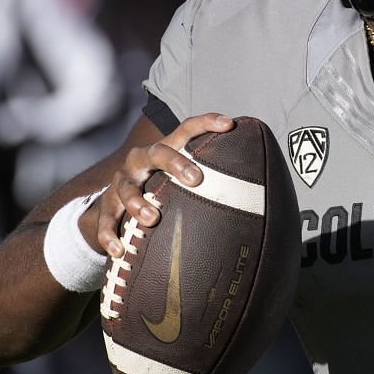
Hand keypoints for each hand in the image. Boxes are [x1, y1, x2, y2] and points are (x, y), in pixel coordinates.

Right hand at [91, 113, 233, 257]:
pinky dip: (110, 235)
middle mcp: (141, 163)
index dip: (206, 123)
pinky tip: (120, 250)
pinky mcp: (105, 209)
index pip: (186, 130)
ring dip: (139, 201)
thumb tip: (268, 204)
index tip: (230, 124)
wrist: (112, 211)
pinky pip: (105, 221)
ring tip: (153, 218)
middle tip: (196, 179)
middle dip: (175, 162)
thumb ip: (216, 189)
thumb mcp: (183, 188)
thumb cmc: (161, 195)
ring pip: (126, 187)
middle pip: (156, 152)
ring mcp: (121, 184)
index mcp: (164, 153)